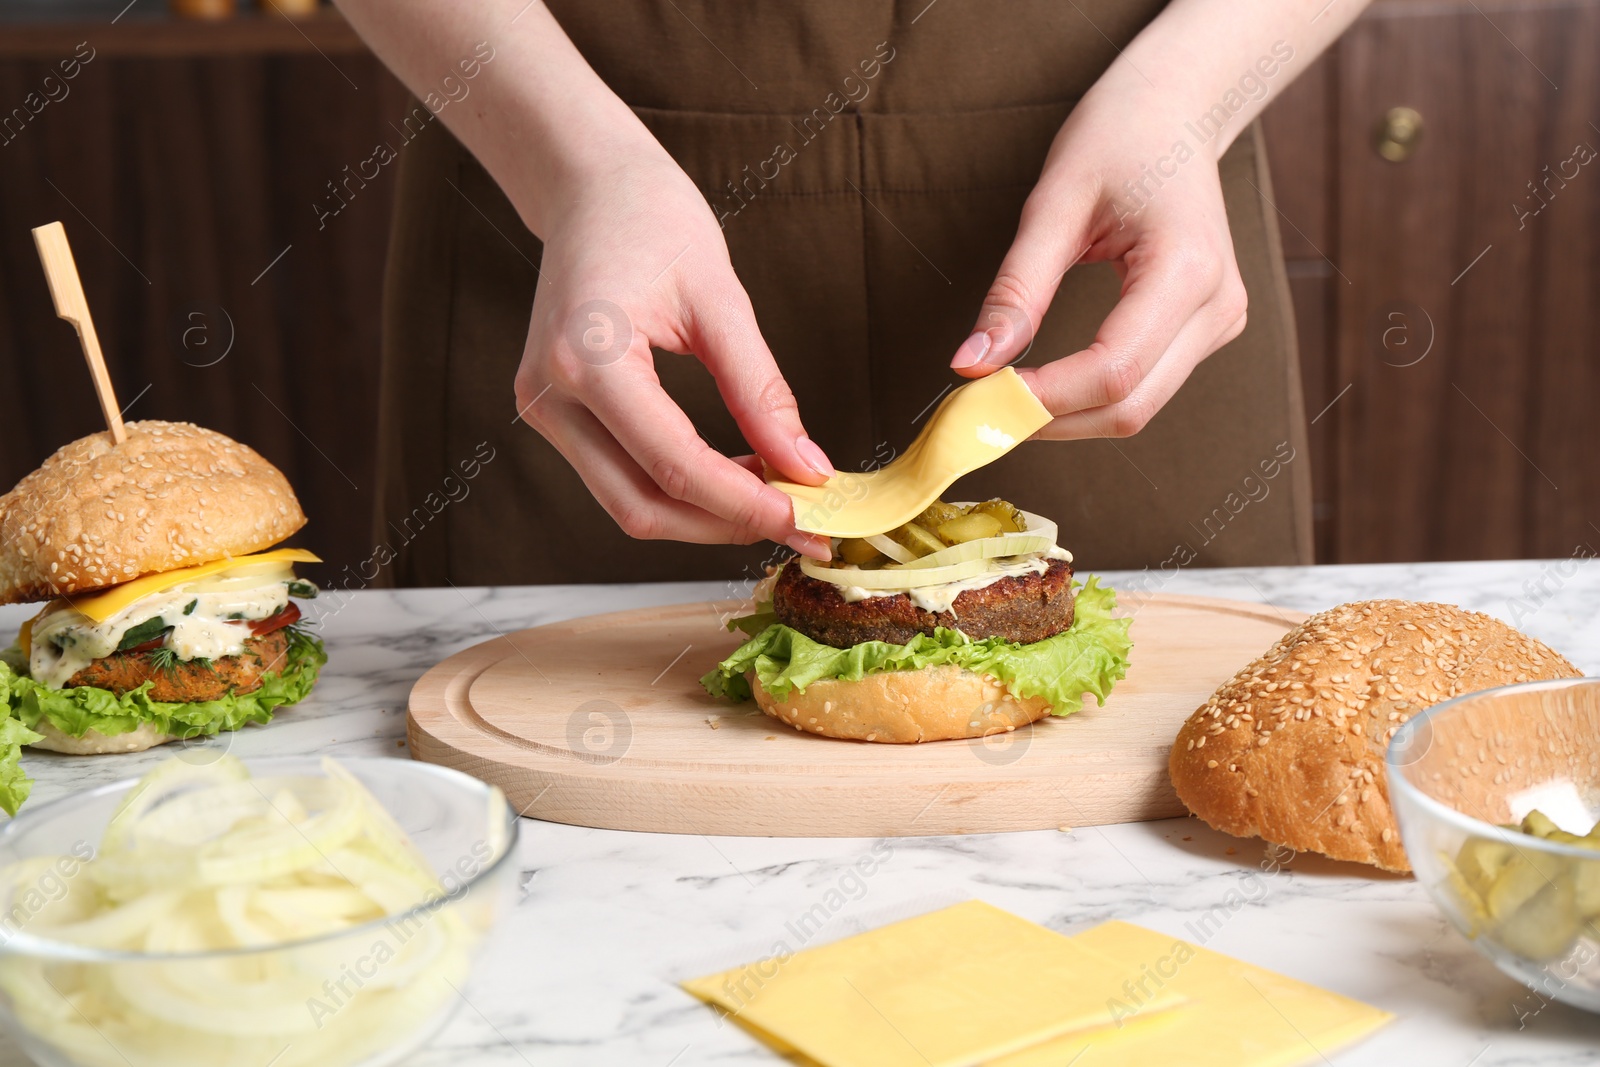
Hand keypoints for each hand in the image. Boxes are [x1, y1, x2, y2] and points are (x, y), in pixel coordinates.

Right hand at [513, 149, 832, 557]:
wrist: (589, 186)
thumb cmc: (652, 218)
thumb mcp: (722, 300)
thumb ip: (761, 391)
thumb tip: (808, 466)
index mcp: (587, 359)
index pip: (674, 465)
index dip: (745, 504)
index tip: (808, 517)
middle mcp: (550, 395)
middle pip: (643, 506)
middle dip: (726, 525)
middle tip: (803, 524)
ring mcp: (543, 409)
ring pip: (629, 503)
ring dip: (705, 515)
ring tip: (776, 496)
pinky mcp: (554, 414)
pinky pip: (620, 476)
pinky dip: (680, 489)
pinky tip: (734, 473)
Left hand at [951, 81, 1248, 439]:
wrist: (1175, 111)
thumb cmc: (1117, 138)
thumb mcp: (1053, 203)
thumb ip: (1016, 289)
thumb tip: (970, 365)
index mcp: (1188, 270)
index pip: (1113, 371)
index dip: (1043, 398)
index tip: (979, 398)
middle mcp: (1218, 307)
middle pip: (1129, 406)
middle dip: (1049, 420)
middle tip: (980, 412)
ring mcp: (1219, 323)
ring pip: (1137, 408)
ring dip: (1066, 417)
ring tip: (1003, 398)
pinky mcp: (1206, 331)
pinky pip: (1145, 387)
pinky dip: (1088, 398)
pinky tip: (1044, 383)